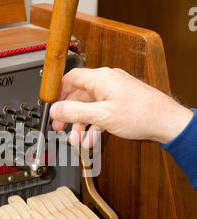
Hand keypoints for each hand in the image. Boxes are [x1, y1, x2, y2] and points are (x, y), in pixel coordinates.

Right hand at [50, 67, 193, 146]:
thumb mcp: (102, 116)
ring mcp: (114, 92)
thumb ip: (75, 112)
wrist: (166, 122)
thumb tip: (55, 110)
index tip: (51, 106)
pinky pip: (101, 112)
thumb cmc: (141, 114)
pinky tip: (92, 139)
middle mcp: (106, 82)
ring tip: (77, 140)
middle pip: (78, 95)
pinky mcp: (120, 103)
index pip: (70, 78)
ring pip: (90, 107)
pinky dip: (94, 125)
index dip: (57, 92)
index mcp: (100, 78)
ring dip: (81, 124)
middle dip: (68, 114)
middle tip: (60, 127)